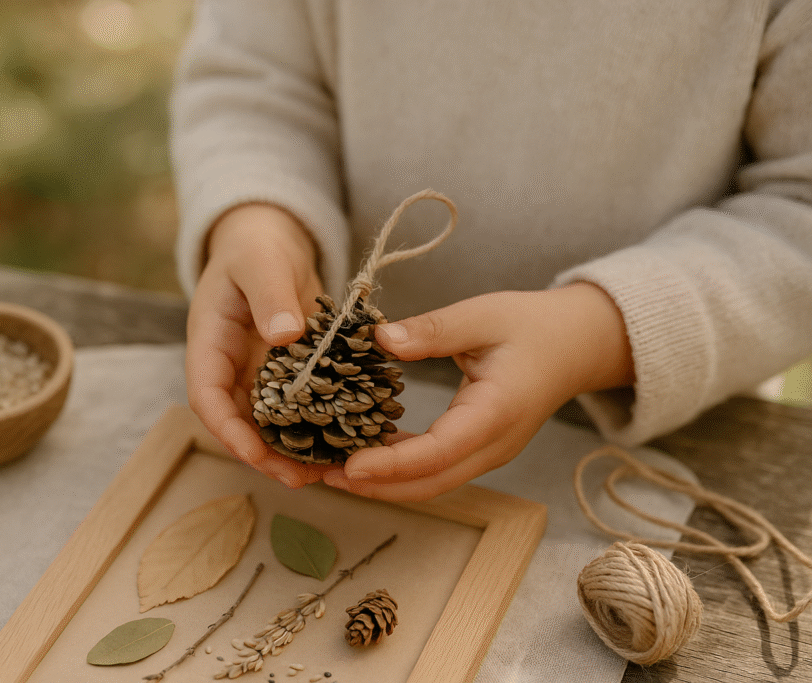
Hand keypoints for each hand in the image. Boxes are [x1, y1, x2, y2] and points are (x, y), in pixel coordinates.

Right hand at [186, 203, 329, 487]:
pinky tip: (346, 441)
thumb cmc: (256, 247)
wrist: (271, 240)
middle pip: (240, 423)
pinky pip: (301, 406)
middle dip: (266, 455)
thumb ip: (270, 294)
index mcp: (210, 344)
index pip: (208, 398)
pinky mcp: (290, 373)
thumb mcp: (260, 263)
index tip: (255, 454)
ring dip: (293, 449)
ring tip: (326, 472)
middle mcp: (232, 368)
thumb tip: (284, 336)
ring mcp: (260, 374)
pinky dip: (318, 426)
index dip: (229, 431)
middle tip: (299, 478)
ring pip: (271, 423)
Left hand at [322, 283, 634, 500]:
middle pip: (430, 483)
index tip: (349, 466)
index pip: (438, 452)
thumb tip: (381, 338)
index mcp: (496, 413)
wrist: (576, 345)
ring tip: (332, 471)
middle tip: (324, 476)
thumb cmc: (532, 326)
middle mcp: (493, 445)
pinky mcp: (479, 449)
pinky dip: (399, 470)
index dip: (392, 465)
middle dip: (376, 486)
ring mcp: (488, 453)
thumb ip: (434, 329)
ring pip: (432, 483)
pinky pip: (436, 469)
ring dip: (383, 483)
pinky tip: (365, 456)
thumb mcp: (483, 315)